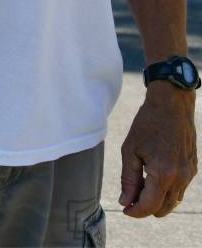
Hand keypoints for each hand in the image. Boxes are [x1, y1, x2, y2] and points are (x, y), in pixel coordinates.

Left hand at [120, 83, 196, 217]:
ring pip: (173, 201)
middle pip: (163, 208)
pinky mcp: (193, 168)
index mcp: (163, 173)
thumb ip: (128, 179)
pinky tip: (152, 176)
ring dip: (156, 200)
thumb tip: (125, 201)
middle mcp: (180, 177)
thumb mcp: (129, 150)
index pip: (150, 206)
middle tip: (129, 197)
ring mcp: (189, 174)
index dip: (135, 211)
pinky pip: (180, 189)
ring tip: (139, 184)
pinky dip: (166, 190)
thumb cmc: (147, 124)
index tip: (124, 209)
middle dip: (145, 208)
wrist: (172, 105)